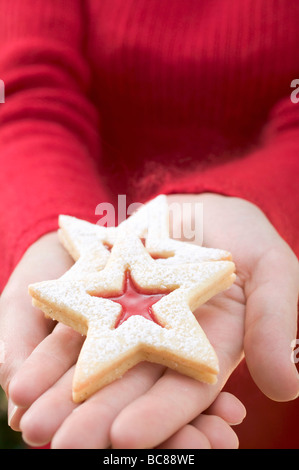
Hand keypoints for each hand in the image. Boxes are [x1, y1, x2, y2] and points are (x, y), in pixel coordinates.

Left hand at [3, 193, 297, 447]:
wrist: (194, 208)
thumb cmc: (240, 236)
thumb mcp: (272, 268)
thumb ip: (278, 321)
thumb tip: (284, 387)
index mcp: (208, 349)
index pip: (186, 393)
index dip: (160, 417)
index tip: (126, 438)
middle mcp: (162, 346)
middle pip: (131, 389)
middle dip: (97, 421)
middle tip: (60, 447)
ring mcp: (125, 325)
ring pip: (92, 367)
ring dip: (62, 397)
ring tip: (30, 422)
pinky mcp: (95, 302)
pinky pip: (69, 331)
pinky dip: (47, 358)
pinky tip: (20, 380)